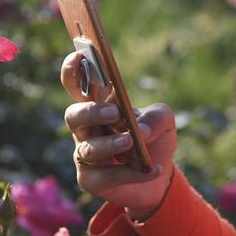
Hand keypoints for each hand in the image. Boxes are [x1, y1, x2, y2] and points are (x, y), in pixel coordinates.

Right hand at [61, 52, 176, 219]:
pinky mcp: (90, 179)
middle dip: (91, 113)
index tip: (80, 56)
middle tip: (115, 113)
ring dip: (111, 144)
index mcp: (98, 105)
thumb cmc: (154, 139)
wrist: (160, 178)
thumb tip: (140, 130)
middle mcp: (86, 129)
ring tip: (132, 143)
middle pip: (73, 116)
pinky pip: (105, 176)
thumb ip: (156, 117)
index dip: (72, 70)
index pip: (76, 85)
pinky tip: (152, 169)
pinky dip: (131, 173)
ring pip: (88, 149)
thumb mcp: (164, 121)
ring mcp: (85, 155)